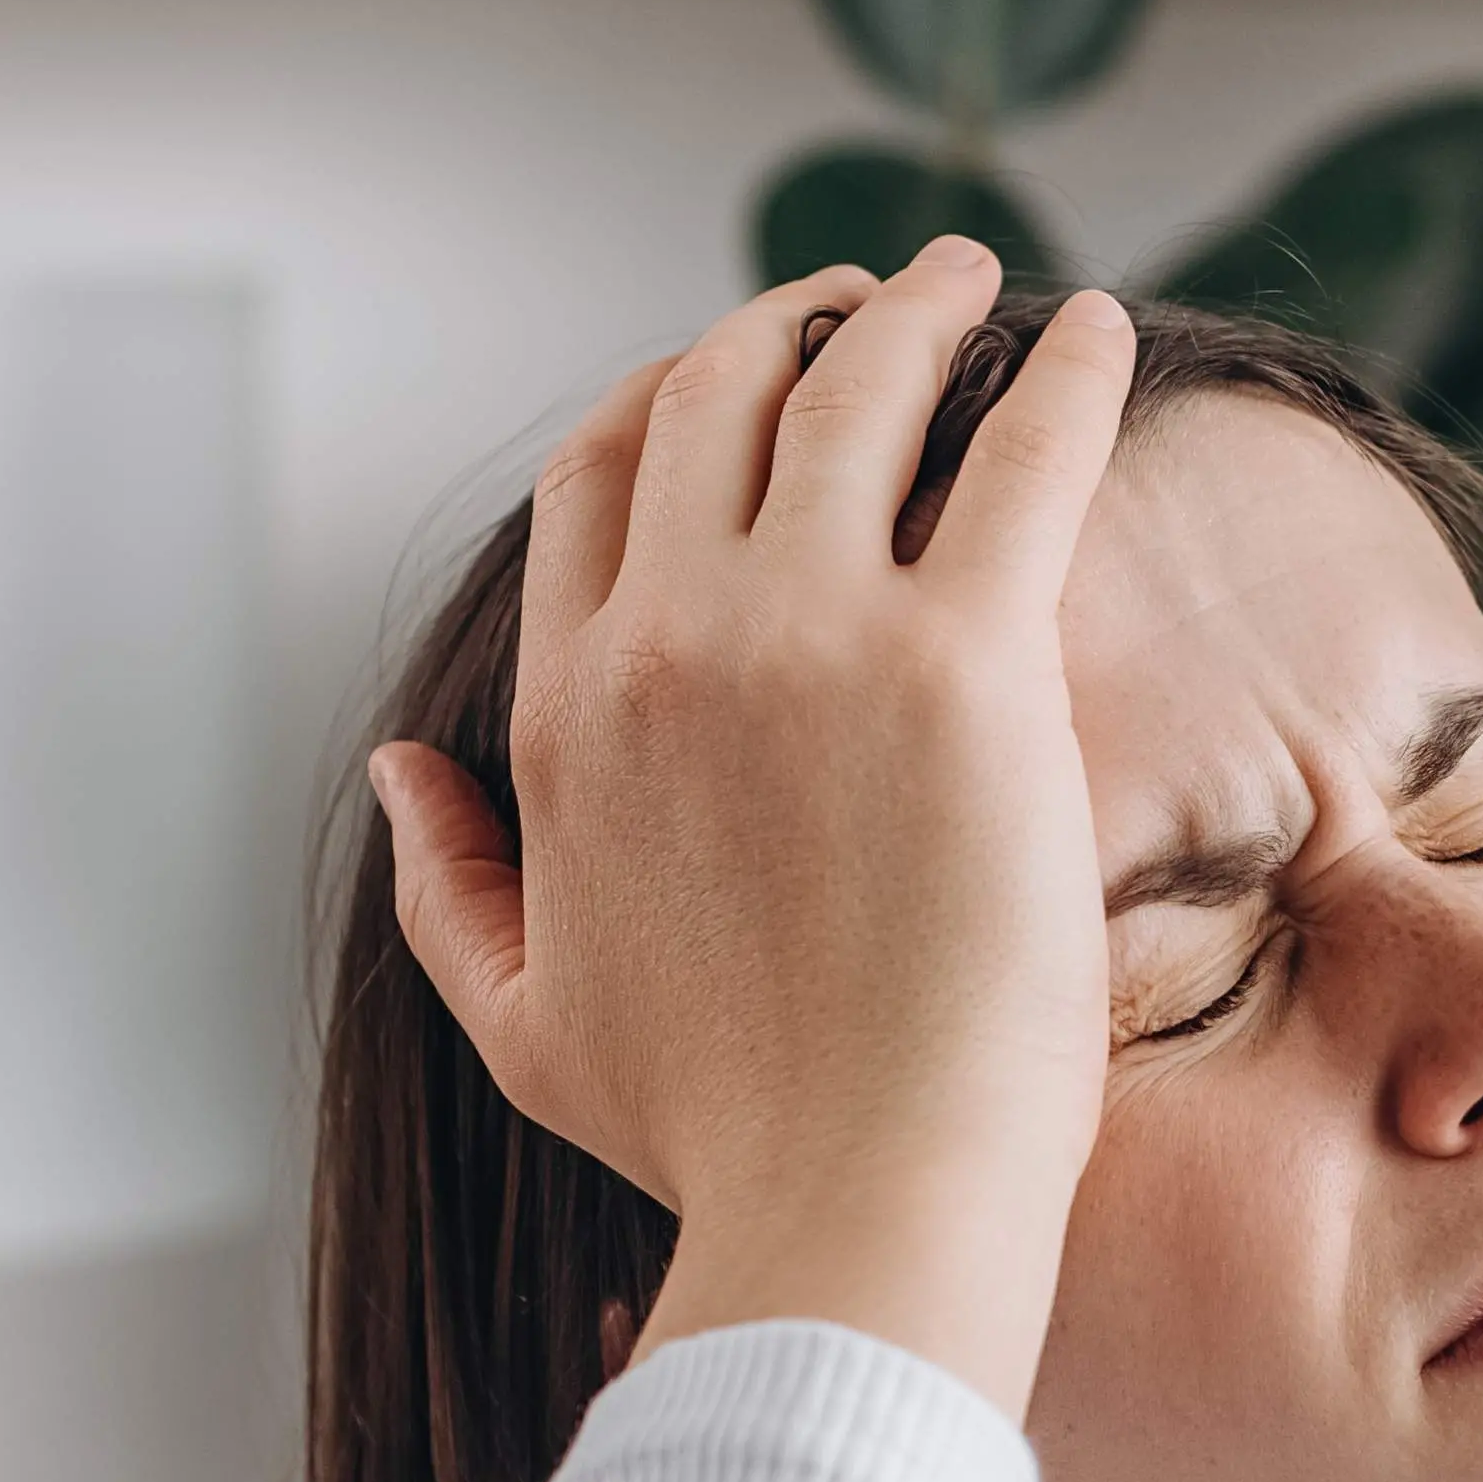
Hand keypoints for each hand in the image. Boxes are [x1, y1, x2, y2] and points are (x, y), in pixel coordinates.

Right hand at [369, 240, 1139, 1420]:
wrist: (854, 1201)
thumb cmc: (718, 1142)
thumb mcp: (523, 1020)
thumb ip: (446, 882)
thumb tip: (390, 767)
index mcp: (564, 713)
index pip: (599, 476)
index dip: (674, 392)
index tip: (751, 371)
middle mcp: (668, 641)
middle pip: (716, 395)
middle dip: (794, 320)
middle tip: (879, 301)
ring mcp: (810, 636)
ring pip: (857, 388)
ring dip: (920, 305)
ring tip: (982, 280)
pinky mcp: (960, 660)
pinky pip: (1021, 452)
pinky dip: (1061, 371)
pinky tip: (1093, 334)